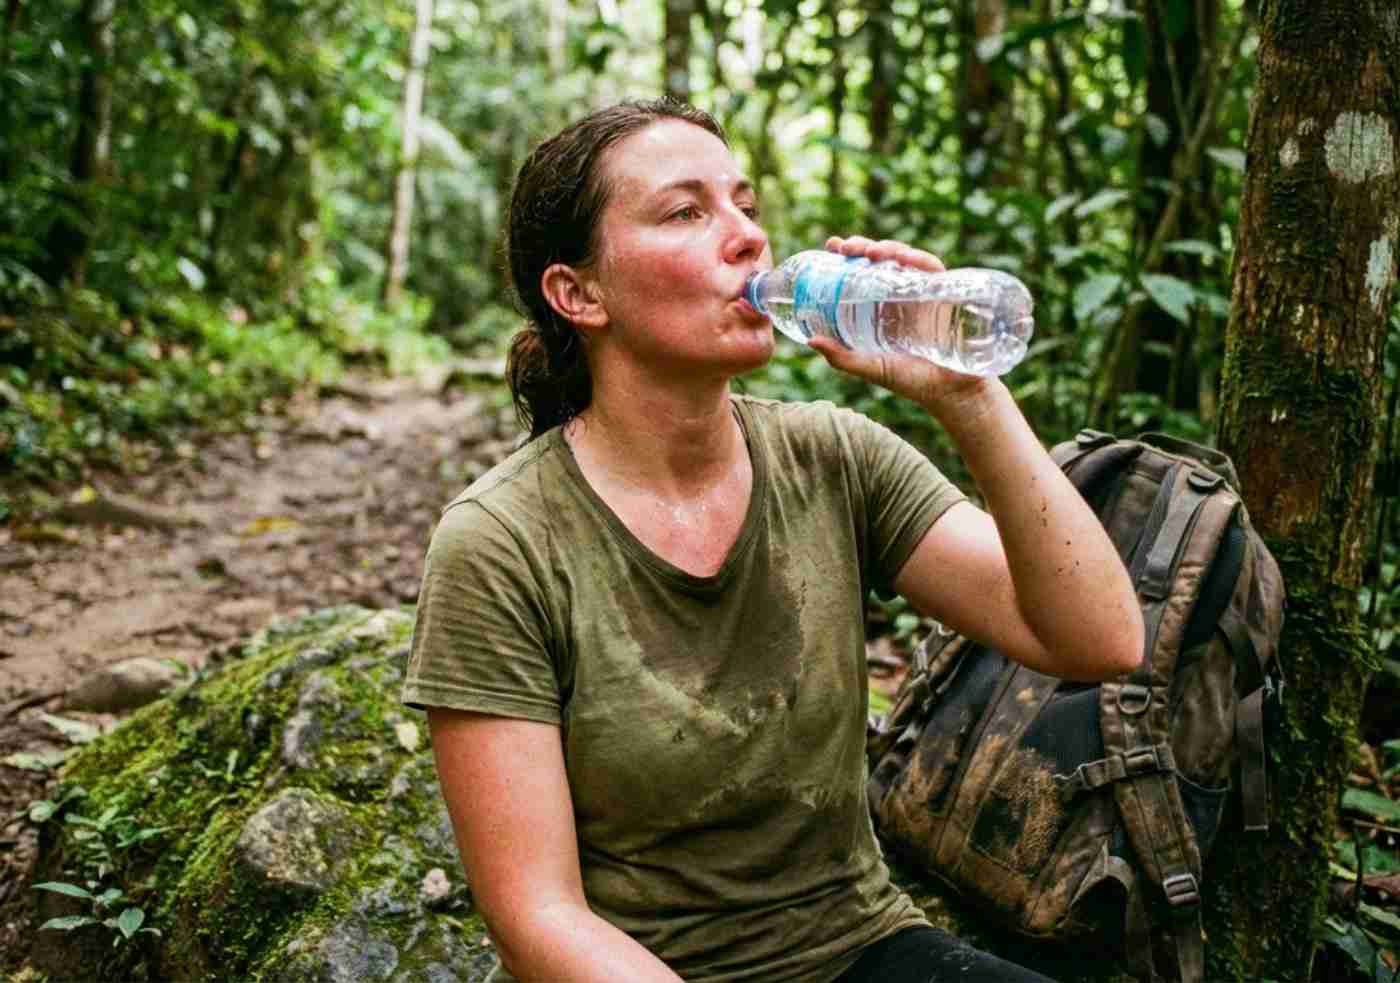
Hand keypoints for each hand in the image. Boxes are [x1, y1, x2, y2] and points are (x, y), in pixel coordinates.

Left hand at [807, 236, 994, 415]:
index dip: (849, 256)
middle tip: (846, 247)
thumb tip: (811, 341)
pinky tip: (904, 258)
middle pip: (883, 261)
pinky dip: (919, 260)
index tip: (832, 245)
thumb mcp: (872, 368)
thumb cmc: (914, 382)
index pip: (864, 273)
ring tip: (870, 252)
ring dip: (888, 249)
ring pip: (906, 259)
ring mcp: (925, 293)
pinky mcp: (948, 295)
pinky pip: (934, 270)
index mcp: (883, 307)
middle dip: (864, 247)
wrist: (953, 394)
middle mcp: (903, 295)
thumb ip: (843, 358)